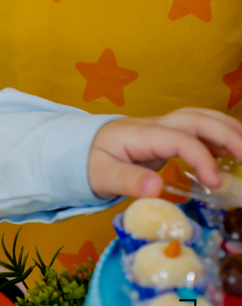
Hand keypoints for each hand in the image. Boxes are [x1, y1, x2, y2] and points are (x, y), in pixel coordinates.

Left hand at [88, 108, 241, 198]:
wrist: (79, 150)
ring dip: (227, 129)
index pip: (179, 138)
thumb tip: (155, 188)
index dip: (201, 158)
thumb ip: (127, 181)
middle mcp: (154, 125)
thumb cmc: (90, 163)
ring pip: (200, 117)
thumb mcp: (101, 176)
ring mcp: (161, 127)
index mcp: (139, 134)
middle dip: (227, 134)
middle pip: (196, 119)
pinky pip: (197, 128)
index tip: (214, 184)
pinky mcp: (167, 134)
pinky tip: (231, 153)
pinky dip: (219, 135)